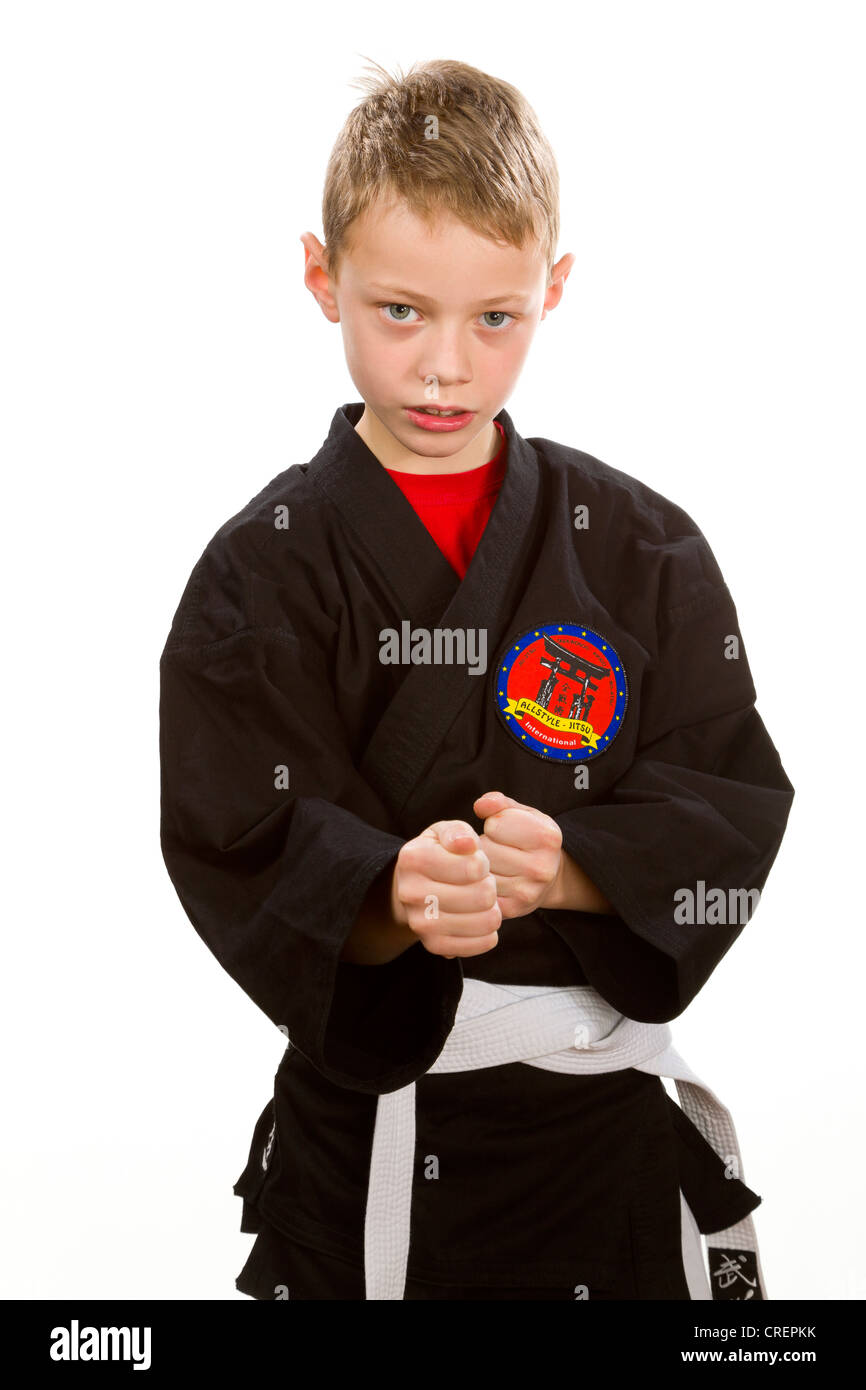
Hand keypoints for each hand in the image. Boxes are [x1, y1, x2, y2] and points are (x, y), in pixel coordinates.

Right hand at [391, 820, 501, 958]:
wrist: (415, 888)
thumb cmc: (438, 854)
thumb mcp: (444, 833)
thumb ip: (458, 832)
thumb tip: (468, 844)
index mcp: (414, 858)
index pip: (474, 867)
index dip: (484, 864)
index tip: (476, 863)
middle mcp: (411, 892)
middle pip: (482, 896)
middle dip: (490, 887)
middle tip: (481, 883)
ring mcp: (420, 922)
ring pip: (485, 921)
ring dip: (493, 910)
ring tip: (482, 901)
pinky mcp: (433, 945)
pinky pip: (480, 944)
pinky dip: (489, 933)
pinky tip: (481, 919)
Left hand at [473, 791, 563, 919]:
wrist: (549, 877)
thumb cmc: (529, 838)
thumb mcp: (521, 813)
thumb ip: (499, 802)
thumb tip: (480, 805)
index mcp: (547, 837)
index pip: (495, 824)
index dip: (493, 824)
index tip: (504, 831)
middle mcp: (542, 868)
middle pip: (485, 849)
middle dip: (485, 845)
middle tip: (498, 849)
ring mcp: (528, 892)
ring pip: (480, 871)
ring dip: (480, 865)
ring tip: (495, 864)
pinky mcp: (512, 910)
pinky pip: (479, 891)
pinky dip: (478, 884)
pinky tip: (491, 880)